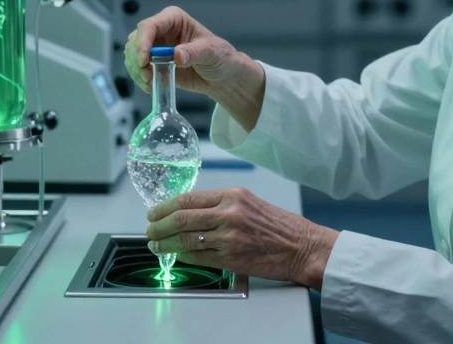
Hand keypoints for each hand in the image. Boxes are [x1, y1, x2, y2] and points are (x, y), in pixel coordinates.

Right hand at [123, 6, 247, 95]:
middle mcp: (161, 30)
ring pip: (132, 54)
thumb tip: (177, 55)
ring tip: (149, 83)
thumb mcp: (211, 53)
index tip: (143, 60)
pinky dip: (139, 78)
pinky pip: (137, 68)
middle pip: (135, 40)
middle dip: (137, 59)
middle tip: (147, 76)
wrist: (221, 76)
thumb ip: (194, 52)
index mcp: (173, 19)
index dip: (142, 42)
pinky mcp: (153, 62)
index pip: (149, 26)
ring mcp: (155, 46)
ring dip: (136, 70)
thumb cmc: (220, 57)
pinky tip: (151, 86)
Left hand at [145, 187, 338, 289]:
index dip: (165, 207)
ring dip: (166, 243)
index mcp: (233, 195)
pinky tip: (176, 256)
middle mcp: (229, 212)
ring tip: (157, 246)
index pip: (188, 198)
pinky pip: (198, 256)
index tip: (154, 212)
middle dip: (158, 226)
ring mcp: (229, 235)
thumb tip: (190, 212)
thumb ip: (222, 206)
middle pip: (181, 217)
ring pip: (185, 238)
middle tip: (149, 231)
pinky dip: (183, 256)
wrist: (303, 247)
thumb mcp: (250, 203)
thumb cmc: (281, 227)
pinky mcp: (232, 257)